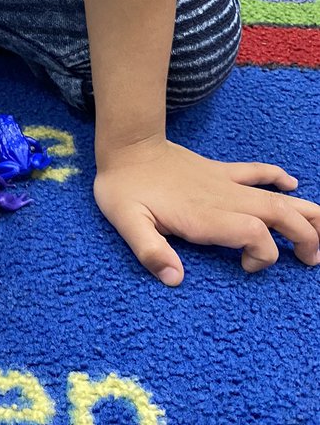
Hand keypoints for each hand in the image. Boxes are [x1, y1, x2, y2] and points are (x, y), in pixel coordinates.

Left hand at [93, 138, 319, 284]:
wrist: (127, 145)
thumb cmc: (124, 188)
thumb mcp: (127, 222)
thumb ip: (150, 251)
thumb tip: (174, 279)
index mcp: (206, 216)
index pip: (256, 235)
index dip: (264, 255)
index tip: (247, 267)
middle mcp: (224, 199)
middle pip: (279, 215)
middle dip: (305, 236)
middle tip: (312, 260)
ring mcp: (225, 183)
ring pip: (276, 196)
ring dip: (303, 211)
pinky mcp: (220, 171)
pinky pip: (256, 171)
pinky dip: (278, 177)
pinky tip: (292, 185)